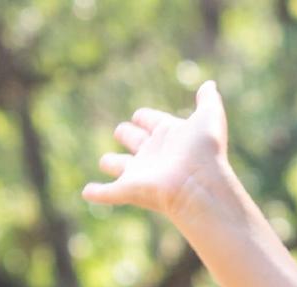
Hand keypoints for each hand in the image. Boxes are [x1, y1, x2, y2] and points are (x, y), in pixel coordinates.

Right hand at [82, 81, 231, 219]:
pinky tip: (87, 193)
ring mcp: (141, 173)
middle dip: (128, 135)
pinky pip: (108, 193)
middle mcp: (155, 154)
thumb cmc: (204, 152)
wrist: (199, 185)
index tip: (140, 115)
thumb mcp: (208, 118)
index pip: (153, 122)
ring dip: (112, 163)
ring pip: (120, 165)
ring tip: (106, 162)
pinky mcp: (128, 190)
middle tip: (122, 131)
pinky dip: (97, 193)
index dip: (147, 118)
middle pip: (135, 141)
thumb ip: (208, 100)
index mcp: (170, 136)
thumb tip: (209, 83)